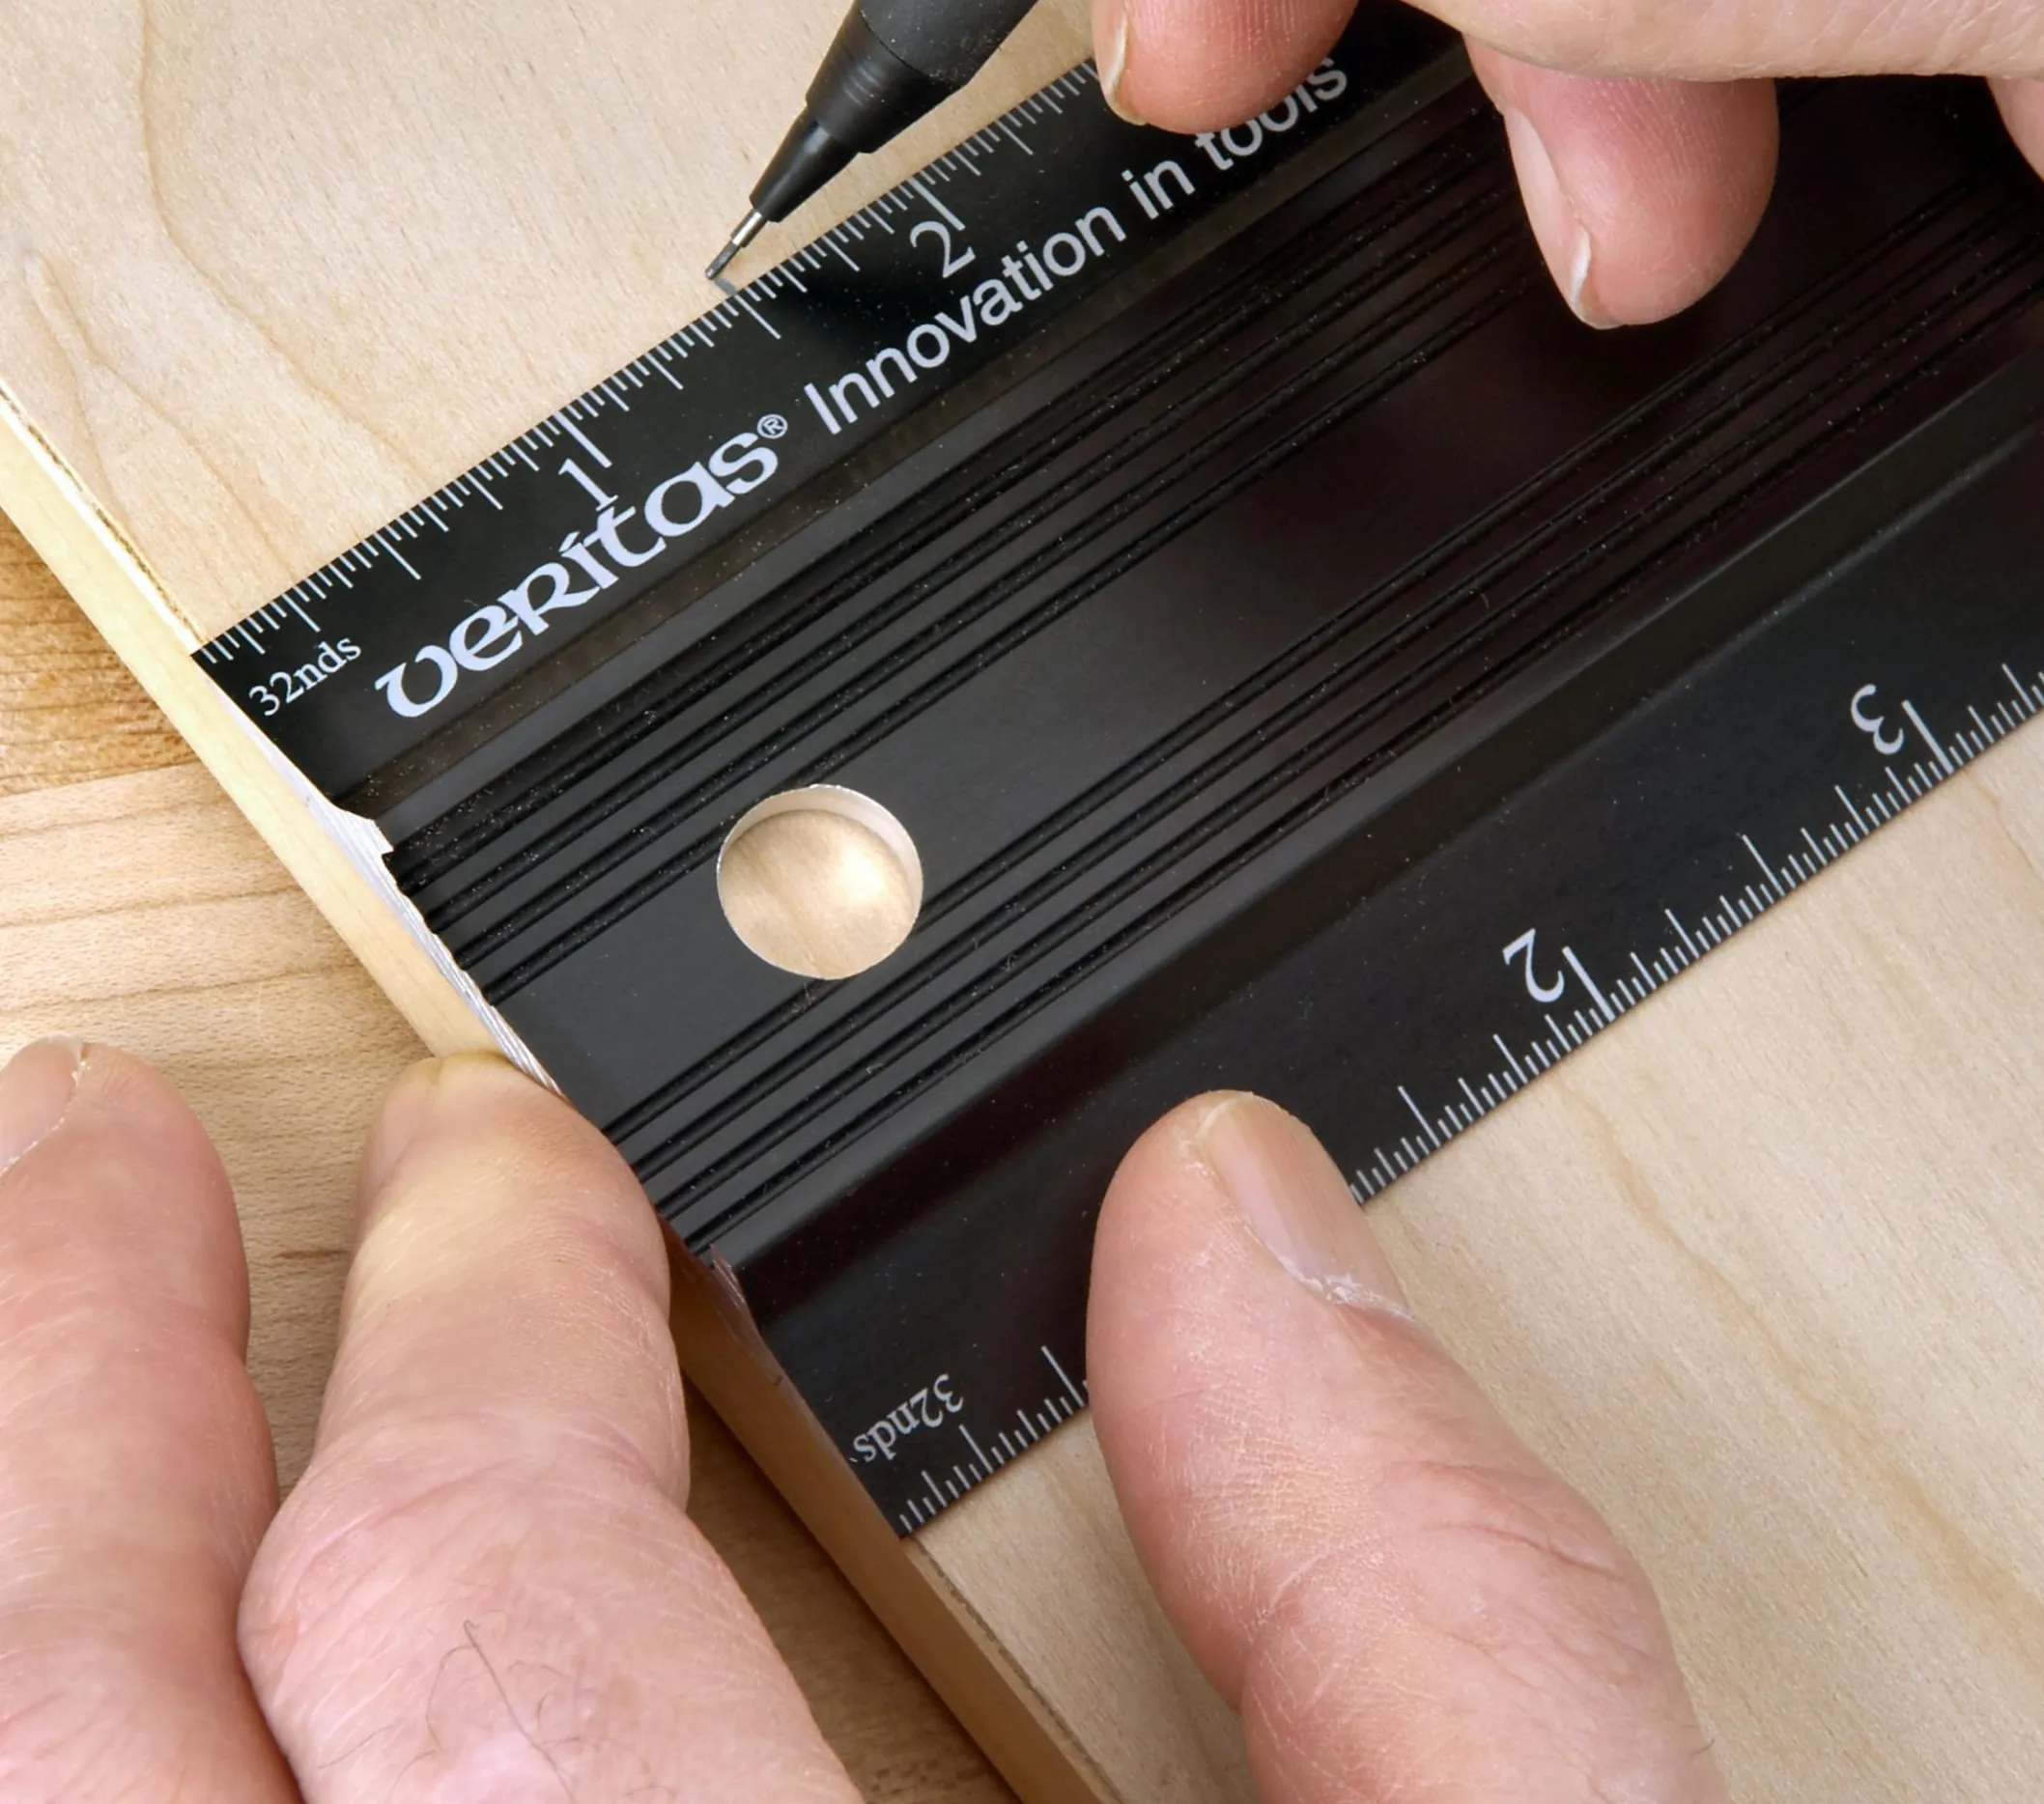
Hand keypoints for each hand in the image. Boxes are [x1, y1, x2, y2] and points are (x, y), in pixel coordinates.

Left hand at [0, 1040, 1720, 1798]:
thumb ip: (1421, 1625)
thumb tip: (1257, 1240)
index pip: (474, 1603)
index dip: (478, 1309)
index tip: (494, 1158)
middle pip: (99, 1732)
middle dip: (71, 1391)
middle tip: (82, 1158)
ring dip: (12, 1570)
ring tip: (33, 1337)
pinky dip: (95, 1749)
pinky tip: (126, 1670)